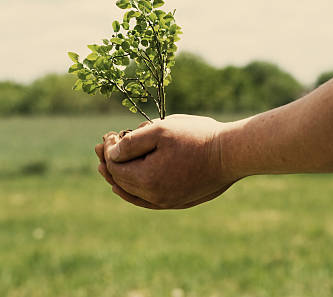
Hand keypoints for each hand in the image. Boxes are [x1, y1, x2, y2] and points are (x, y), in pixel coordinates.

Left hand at [94, 115, 236, 208]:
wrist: (231, 154)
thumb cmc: (197, 138)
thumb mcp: (160, 130)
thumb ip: (131, 142)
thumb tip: (111, 153)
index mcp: (147, 180)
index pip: (115, 167)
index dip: (107, 149)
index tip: (109, 133)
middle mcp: (154, 197)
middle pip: (121, 182)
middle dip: (108, 162)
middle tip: (101, 145)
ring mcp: (167, 202)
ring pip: (132, 193)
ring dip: (118, 178)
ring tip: (105, 166)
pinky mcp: (178, 201)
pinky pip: (146, 201)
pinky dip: (133, 192)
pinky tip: (125, 187)